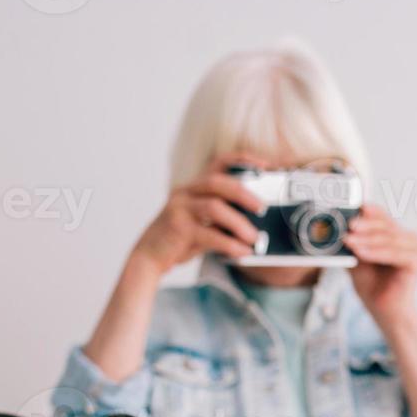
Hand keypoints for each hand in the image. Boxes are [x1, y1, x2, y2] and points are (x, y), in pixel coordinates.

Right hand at [130, 153, 267, 274]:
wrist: (149, 256)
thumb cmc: (180, 239)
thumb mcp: (203, 222)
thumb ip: (224, 217)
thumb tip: (257, 224)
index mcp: (194, 187)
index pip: (219, 162)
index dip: (244, 159)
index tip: (267, 165)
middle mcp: (186, 192)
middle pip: (218, 182)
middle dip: (245, 193)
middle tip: (263, 208)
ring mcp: (179, 208)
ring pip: (214, 207)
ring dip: (239, 223)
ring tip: (254, 238)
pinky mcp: (177, 228)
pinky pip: (208, 234)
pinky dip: (229, 244)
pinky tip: (242, 252)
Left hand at [345, 203, 416, 324]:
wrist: (384, 311)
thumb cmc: (372, 285)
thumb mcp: (358, 258)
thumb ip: (353, 242)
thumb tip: (338, 227)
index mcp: (399, 234)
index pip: (384, 217)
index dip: (370, 211)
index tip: (355, 206)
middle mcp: (411, 239)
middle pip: (386, 226)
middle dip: (365, 225)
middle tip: (348, 225)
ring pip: (388, 239)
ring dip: (367, 240)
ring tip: (348, 240)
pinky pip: (393, 254)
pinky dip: (375, 253)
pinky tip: (360, 254)